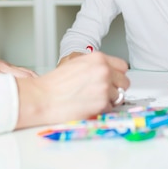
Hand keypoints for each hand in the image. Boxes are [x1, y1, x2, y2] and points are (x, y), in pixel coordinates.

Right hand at [15, 52, 129, 128]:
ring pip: (118, 96)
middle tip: (103, 93)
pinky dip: (101, 110)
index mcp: (98, 58)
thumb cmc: (54, 84)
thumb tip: (108, 74)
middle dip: (116, 89)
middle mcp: (104, 71)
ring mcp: (104, 87)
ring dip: (108, 100)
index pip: (123, 66)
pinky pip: (110, 108)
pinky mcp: (102, 103)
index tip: (113, 80)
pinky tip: (88, 106)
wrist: (43, 97)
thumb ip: (95, 66)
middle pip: (124, 82)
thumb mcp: (77, 64)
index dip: (117, 75)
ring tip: (91, 100)